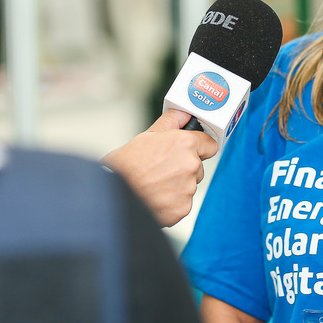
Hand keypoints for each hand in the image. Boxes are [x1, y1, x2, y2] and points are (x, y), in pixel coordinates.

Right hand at [101, 109, 217, 226]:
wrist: (113, 194)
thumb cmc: (126, 165)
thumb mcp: (147, 136)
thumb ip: (171, 122)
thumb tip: (184, 113)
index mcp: (185, 144)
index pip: (210, 145)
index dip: (199, 147)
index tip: (192, 151)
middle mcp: (191, 165)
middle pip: (198, 167)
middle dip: (185, 168)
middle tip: (162, 170)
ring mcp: (188, 189)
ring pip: (189, 186)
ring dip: (178, 186)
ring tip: (155, 185)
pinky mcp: (182, 208)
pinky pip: (182, 204)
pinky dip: (172, 203)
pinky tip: (155, 198)